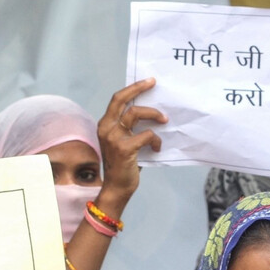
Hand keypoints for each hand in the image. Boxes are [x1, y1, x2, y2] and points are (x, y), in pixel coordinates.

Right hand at [95, 77, 166, 201]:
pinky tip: (157, 148)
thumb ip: (131, 128)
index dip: (132, 88)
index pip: (117, 99)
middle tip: (153, 84)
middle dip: (139, 88)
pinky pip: (147, 135)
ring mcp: (114, 137)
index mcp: (105, 125)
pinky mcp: (124, 148)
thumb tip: (151, 113)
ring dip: (154, 115)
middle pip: (122, 100)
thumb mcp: (124, 142)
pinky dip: (156, 140)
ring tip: (164, 120)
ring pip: (136, 113)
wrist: (117, 188)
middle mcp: (106, 128)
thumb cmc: (124, 166)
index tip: (147, 82)